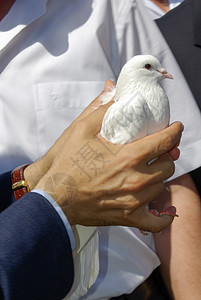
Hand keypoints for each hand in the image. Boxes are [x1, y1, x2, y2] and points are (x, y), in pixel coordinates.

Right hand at [33, 84, 182, 231]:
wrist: (55, 197)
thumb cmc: (66, 164)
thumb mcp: (80, 129)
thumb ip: (101, 108)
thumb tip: (111, 89)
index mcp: (128, 156)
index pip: (164, 141)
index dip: (174, 132)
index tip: (175, 128)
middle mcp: (136, 179)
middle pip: (168, 164)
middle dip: (165, 155)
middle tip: (157, 151)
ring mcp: (135, 201)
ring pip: (163, 186)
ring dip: (159, 176)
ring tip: (149, 171)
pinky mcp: (129, 217)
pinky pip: (156, 223)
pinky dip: (162, 217)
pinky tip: (160, 209)